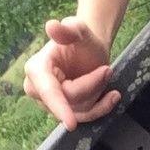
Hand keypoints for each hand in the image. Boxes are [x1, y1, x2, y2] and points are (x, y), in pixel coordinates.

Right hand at [23, 16, 119, 130]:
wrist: (90, 50)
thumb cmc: (83, 39)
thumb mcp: (79, 29)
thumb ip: (69, 28)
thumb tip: (52, 25)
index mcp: (36, 69)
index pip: (49, 92)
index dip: (60, 108)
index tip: (71, 124)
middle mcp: (38, 89)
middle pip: (70, 101)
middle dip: (92, 86)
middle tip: (107, 69)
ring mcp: (51, 103)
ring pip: (80, 110)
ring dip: (98, 92)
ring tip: (107, 72)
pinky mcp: (65, 112)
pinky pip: (86, 116)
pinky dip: (102, 107)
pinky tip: (113, 95)